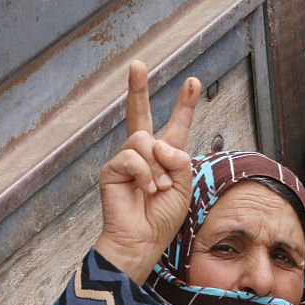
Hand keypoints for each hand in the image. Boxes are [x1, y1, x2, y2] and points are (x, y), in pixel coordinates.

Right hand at [95, 61, 200, 283]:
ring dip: (157, 166)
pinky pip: (132, 158)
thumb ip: (179, 160)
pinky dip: (144, 174)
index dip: (184, 105)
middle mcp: (144, 153)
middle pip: (139, 113)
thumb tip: (159, 143)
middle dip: (137, 87)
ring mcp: (126, 160)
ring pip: (143, 139)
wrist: (143, 240)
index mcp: (166, 156)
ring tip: (157, 188)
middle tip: (137, 64)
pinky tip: (145, 190)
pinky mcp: (112, 170)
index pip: (176, 126)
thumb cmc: (163, 217)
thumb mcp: (184, 186)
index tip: (192, 82)